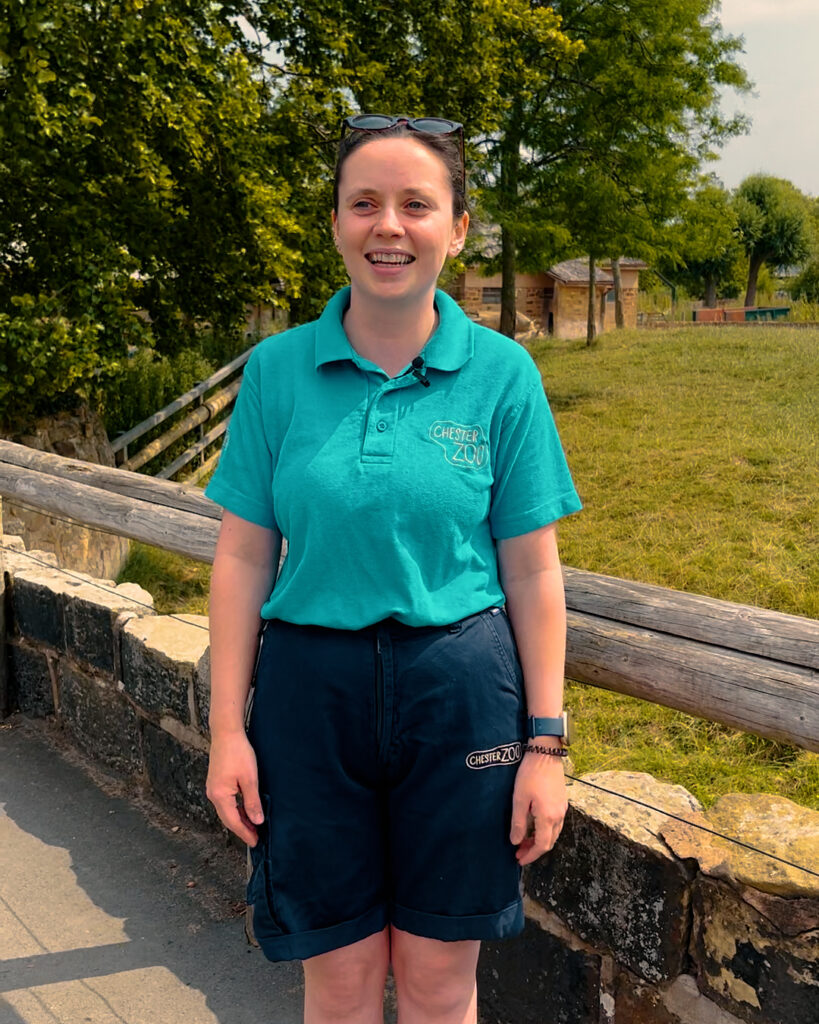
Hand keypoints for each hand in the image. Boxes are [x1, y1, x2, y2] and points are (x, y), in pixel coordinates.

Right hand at [206, 731, 264, 845]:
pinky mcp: (216, 782)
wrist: (226, 732)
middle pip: (228, 818)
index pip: (233, 821)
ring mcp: (213, 788)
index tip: (255, 842)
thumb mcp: (249, 779)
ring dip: (239, 819)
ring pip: (227, 810)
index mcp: (219, 796)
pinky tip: (245, 809)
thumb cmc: (238, 753)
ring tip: (253, 826)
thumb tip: (257, 820)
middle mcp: (213, 794)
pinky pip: (226, 802)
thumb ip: (252, 801)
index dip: (245, 833)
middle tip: (256, 837)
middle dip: (242, 828)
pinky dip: (236, 809)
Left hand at [509, 752, 567, 864]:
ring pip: (554, 833)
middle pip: (549, 841)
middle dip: (534, 849)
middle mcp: (559, 815)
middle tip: (519, 851)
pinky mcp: (562, 800)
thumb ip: (518, 822)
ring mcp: (563, 808)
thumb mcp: (519, 799)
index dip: (531, 855)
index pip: (542, 845)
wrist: (545, 752)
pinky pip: (556, 823)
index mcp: (548, 817)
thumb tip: (516, 841)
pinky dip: (545, 830)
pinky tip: (534, 825)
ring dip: (540, 840)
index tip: (519, 859)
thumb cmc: (530, 774)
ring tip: (524, 840)